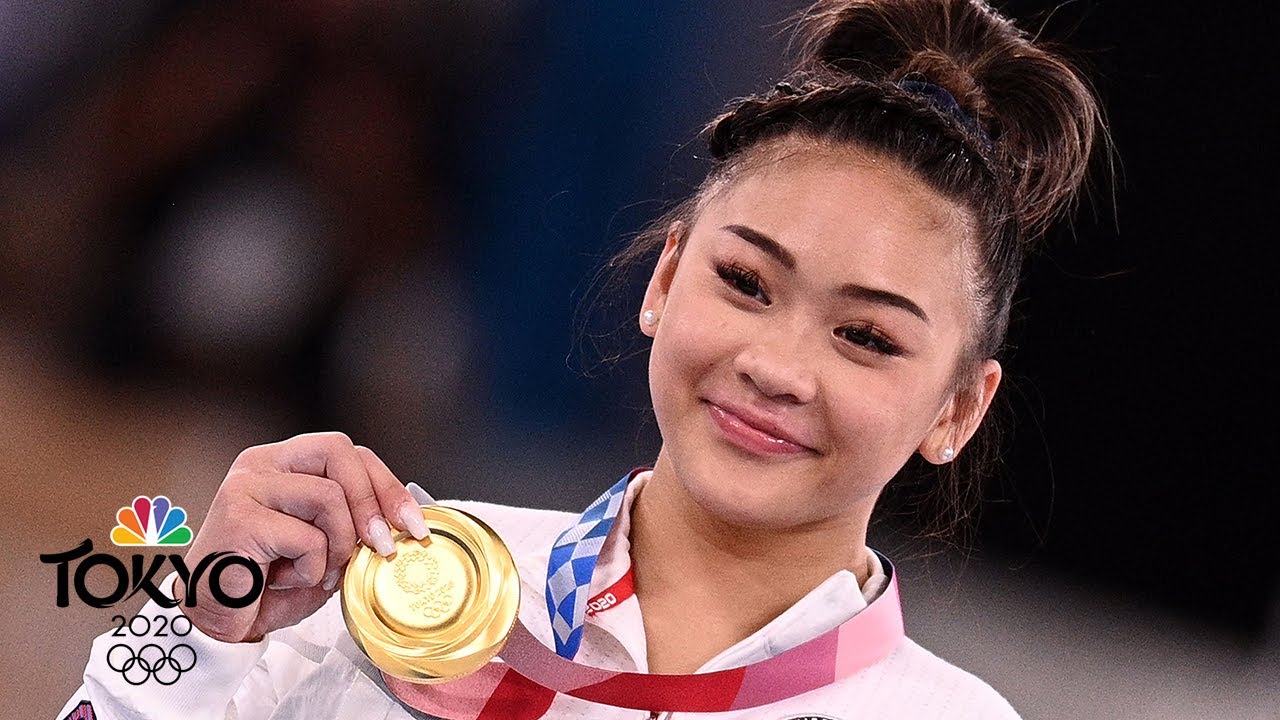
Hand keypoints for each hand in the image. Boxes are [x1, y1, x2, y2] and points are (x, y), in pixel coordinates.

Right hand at [176, 432, 429, 641]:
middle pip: (339, 452)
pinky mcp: (239, 518)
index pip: (346, 451)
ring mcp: (246, 486)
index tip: (412, 522)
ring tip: (317, 570)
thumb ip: (354, 523)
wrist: (217, 621)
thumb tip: (406, 516)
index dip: (385, 484)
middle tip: (382, 545)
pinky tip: (285, 579)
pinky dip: (309, 568)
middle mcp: (261, 464)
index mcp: (283, 462)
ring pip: (328, 496)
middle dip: (372, 501)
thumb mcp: (325, 546)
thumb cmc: (268, 583)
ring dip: (337, 545)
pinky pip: (306, 538)